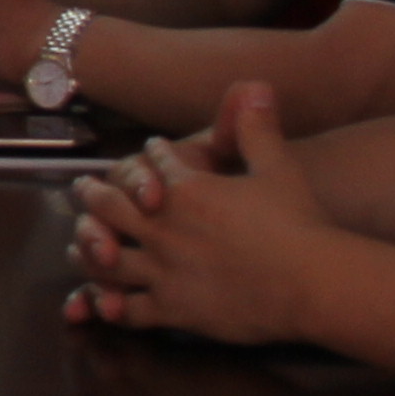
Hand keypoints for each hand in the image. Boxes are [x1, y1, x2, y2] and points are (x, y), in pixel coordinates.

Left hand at [66, 87, 342, 341]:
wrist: (315, 283)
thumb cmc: (301, 224)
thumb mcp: (278, 167)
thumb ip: (256, 129)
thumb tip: (255, 84)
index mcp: (185, 191)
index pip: (153, 165)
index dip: (149, 157)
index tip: (146, 153)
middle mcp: (164, 229)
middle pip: (109, 208)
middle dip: (94, 195)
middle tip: (82, 188)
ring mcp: (164, 272)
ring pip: (106, 260)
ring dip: (90, 250)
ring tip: (79, 245)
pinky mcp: (174, 310)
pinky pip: (128, 310)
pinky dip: (112, 305)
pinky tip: (105, 303)